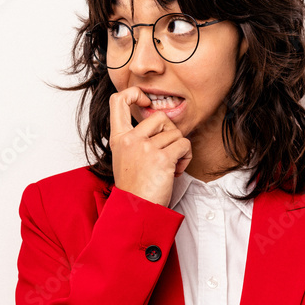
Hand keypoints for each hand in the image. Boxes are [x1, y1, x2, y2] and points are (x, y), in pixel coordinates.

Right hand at [109, 86, 191, 206]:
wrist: (136, 210)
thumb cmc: (134, 186)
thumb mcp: (125, 157)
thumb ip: (135, 137)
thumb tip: (158, 120)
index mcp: (118, 138)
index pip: (119, 100)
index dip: (135, 94)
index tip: (146, 102)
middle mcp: (130, 140)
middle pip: (160, 117)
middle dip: (169, 133)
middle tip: (165, 153)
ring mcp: (145, 148)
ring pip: (175, 133)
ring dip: (178, 150)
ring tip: (169, 166)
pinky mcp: (162, 158)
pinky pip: (184, 145)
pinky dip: (185, 158)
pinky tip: (175, 170)